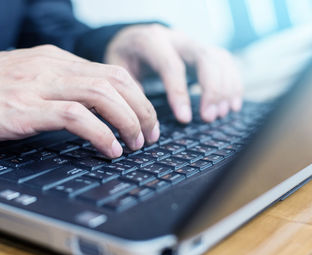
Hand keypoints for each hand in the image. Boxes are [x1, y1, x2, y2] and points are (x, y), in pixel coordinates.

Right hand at [0, 45, 158, 157]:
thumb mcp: (29, 75)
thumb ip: (59, 84)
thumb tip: (89, 104)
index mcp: (56, 59)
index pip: (111, 72)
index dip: (137, 96)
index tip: (146, 118)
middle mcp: (53, 67)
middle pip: (115, 82)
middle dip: (142, 109)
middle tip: (150, 134)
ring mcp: (40, 86)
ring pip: (102, 95)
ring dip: (127, 121)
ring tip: (135, 144)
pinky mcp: (27, 108)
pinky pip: (76, 116)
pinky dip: (100, 133)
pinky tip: (109, 149)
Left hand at [105, 24, 242, 122]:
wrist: (134, 38)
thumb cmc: (126, 57)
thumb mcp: (117, 69)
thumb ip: (130, 89)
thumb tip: (146, 118)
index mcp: (152, 42)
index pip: (171, 66)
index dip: (180, 93)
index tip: (185, 119)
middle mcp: (177, 39)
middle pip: (205, 58)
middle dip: (212, 90)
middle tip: (208, 118)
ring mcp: (193, 44)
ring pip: (220, 59)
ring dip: (226, 88)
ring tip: (220, 114)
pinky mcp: (204, 51)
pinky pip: (226, 63)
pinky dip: (233, 83)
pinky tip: (232, 105)